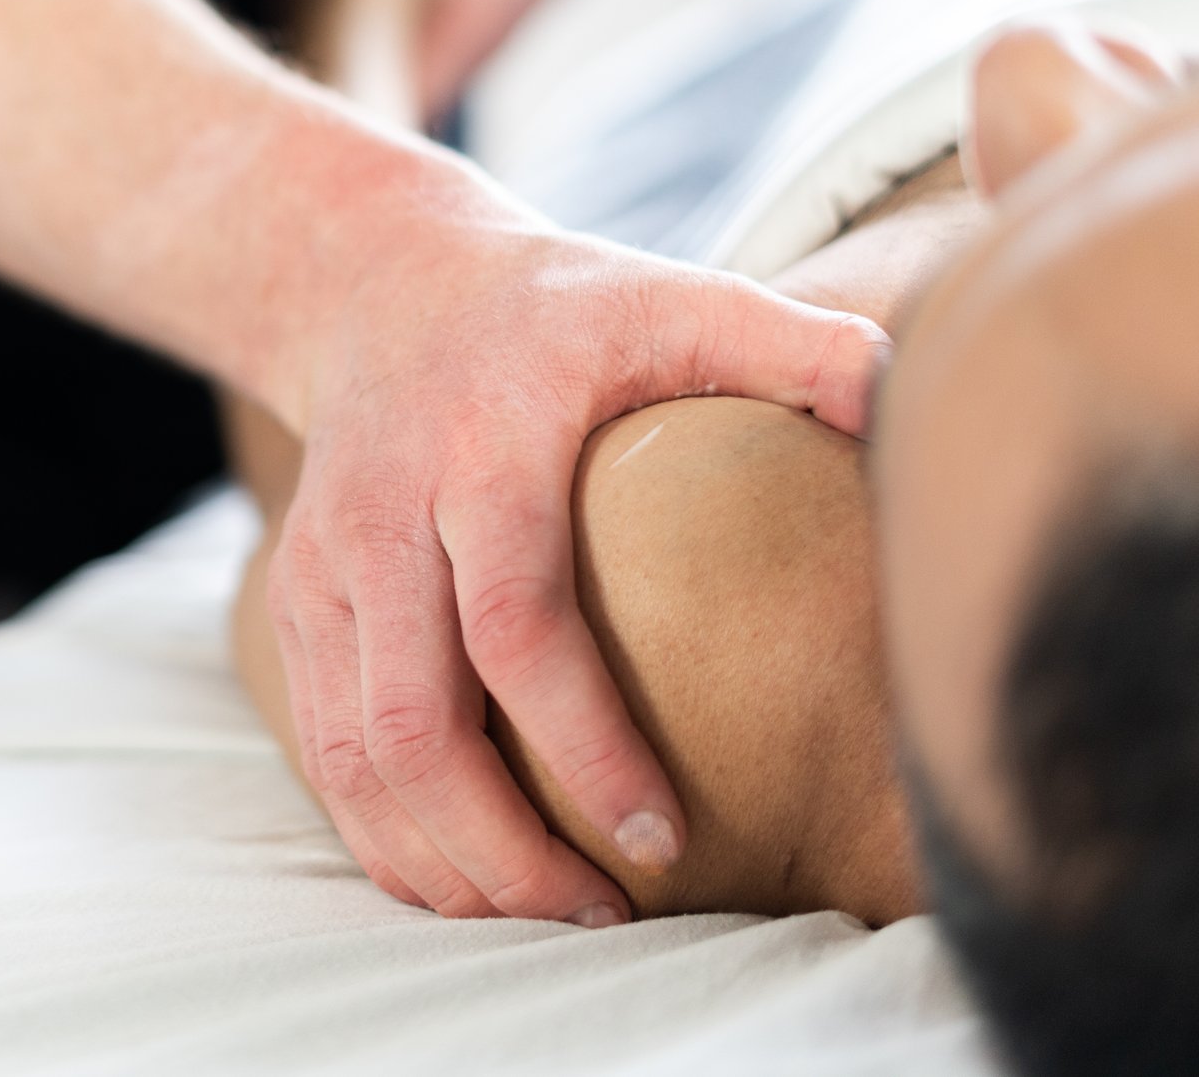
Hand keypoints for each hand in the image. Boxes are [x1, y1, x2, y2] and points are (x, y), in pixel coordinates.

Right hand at [266, 196, 887, 924]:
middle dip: (501, 851)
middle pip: (413, 726)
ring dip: (437, 865)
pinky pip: (323, 751)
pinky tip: (465, 879)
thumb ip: (793, 340)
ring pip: (353, 759)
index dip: (585, 746)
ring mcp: (322, 568)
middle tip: (606, 916)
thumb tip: (905, 399)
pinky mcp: (292, 605)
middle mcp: (381, 516)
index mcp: (481, 448)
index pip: (516, 625)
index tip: (667, 836)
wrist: (375, 281)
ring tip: (543, 918)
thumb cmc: (558, 307)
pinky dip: (384, 837)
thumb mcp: (673, 293)